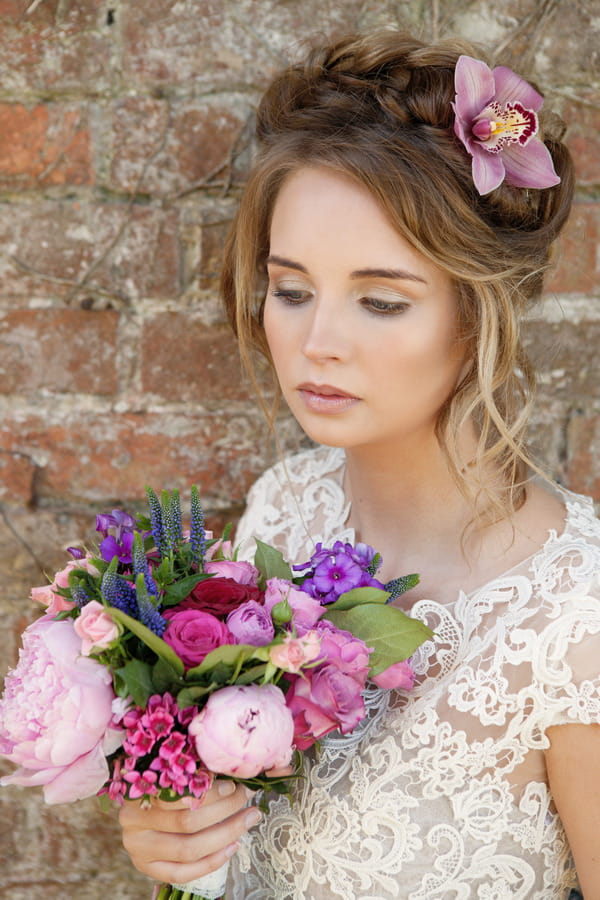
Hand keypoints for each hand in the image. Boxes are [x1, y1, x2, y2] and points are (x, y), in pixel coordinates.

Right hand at [119, 780, 260, 885]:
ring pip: (188, 849)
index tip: (234, 784)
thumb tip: (232, 771)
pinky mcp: (147, 867)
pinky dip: (212, 861)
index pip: (178, 794)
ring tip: (248, 819)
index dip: (210, 792)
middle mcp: (134, 823)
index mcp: (137, 792)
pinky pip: (182, 873)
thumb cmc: (160, 785)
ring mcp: (138, 849)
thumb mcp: (170, 772)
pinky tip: (232, 846)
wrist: (138, 810)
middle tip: (246, 798)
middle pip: (186, 822)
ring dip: (225, 834)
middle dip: (225, 810)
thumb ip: (193, 773)